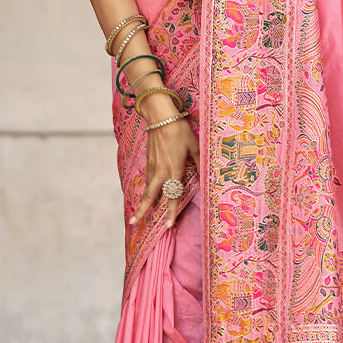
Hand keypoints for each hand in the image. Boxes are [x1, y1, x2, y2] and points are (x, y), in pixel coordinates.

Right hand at [128, 114, 199, 229]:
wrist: (160, 116)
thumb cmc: (180, 130)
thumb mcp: (195, 146)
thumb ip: (199, 162)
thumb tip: (207, 175)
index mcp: (174, 170)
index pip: (173, 195)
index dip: (171, 211)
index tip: (168, 225)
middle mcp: (161, 171)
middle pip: (150, 195)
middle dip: (142, 210)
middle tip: (135, 222)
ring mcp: (152, 165)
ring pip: (147, 187)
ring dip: (142, 201)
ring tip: (138, 213)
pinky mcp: (148, 159)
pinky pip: (147, 177)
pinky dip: (145, 187)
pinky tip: (146, 191)